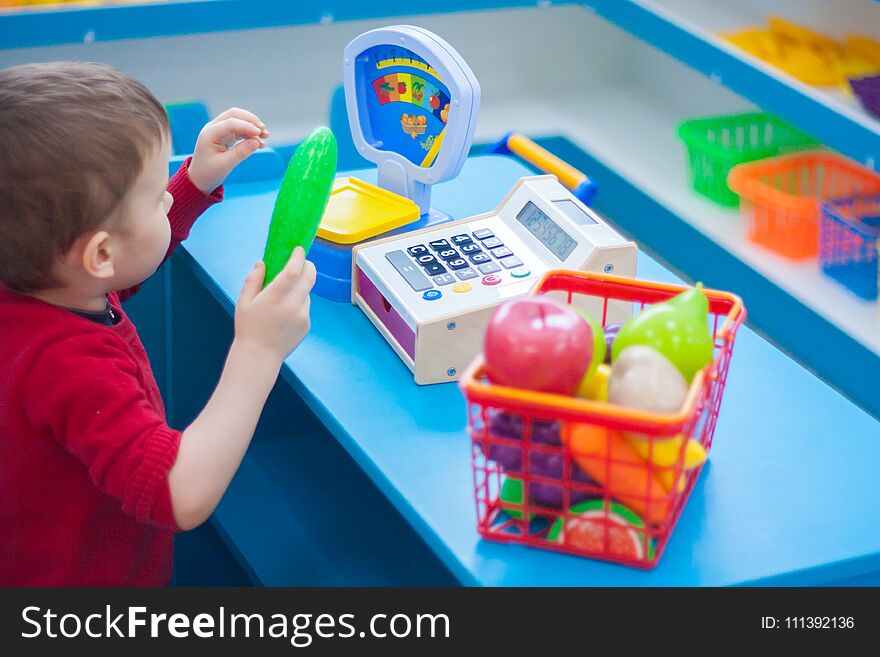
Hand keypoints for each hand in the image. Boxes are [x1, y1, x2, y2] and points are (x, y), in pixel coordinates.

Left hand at [187, 107, 269, 192]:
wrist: (200, 179)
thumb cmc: (208, 172)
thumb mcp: (225, 164)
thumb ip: (241, 153)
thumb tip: (256, 142)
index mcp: (209, 134)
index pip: (230, 123)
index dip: (246, 126)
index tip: (260, 133)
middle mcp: (214, 128)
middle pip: (234, 115)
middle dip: (250, 121)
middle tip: (264, 131)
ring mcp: (220, 131)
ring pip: (238, 120)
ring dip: (252, 126)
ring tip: (265, 136)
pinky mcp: (226, 136)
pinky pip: (240, 130)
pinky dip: (250, 134)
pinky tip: (259, 142)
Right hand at [233, 247, 315, 366]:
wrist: (259, 356)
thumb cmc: (248, 328)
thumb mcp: (243, 301)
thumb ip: (253, 279)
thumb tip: (263, 263)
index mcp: (276, 297)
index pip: (294, 270)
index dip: (298, 257)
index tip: (298, 249)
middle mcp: (293, 305)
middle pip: (310, 277)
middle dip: (308, 266)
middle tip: (302, 262)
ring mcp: (303, 316)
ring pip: (307, 293)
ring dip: (300, 288)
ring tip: (282, 298)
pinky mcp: (307, 325)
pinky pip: (305, 307)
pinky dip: (298, 303)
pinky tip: (284, 315)